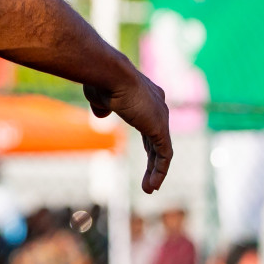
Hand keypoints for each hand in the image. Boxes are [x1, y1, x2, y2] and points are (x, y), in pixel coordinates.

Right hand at [84, 70, 172, 193]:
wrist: (110, 74)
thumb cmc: (100, 80)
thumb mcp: (98, 95)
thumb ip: (102, 106)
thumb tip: (102, 115)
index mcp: (146, 95)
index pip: (150, 122)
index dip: (148, 141)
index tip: (146, 155)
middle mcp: (158, 104)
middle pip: (158, 138)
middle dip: (154, 160)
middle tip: (149, 178)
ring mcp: (161, 117)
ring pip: (162, 150)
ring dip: (156, 171)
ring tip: (149, 188)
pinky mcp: (160, 128)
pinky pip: (164, 155)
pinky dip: (160, 171)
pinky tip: (152, 185)